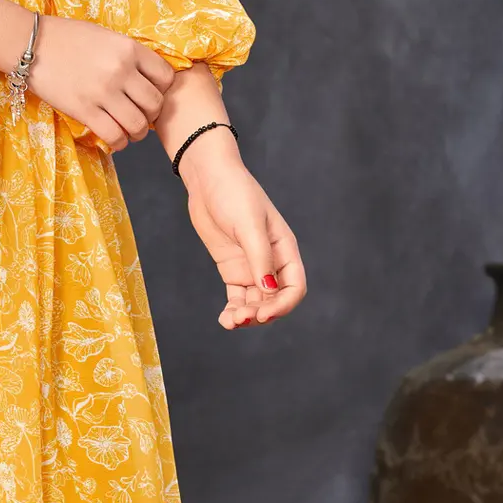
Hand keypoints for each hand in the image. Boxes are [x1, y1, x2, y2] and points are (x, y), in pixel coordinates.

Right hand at [25, 13, 174, 149]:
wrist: (31, 45)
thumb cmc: (67, 37)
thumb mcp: (106, 36)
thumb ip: (128, 54)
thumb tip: (146, 76)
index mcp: (129, 48)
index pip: (165, 76)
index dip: (162, 89)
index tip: (151, 93)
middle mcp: (121, 71)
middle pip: (155, 104)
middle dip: (151, 114)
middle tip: (141, 114)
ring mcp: (104, 92)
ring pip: (138, 125)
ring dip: (137, 132)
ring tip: (129, 131)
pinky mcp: (85, 111)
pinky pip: (114, 135)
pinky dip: (119, 142)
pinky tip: (115, 138)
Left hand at [177, 132, 306, 328]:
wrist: (208, 180)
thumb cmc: (234, 194)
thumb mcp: (249, 225)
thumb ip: (259, 258)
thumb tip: (269, 291)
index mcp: (285, 250)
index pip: (294, 287)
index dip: (283, 305)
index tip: (263, 313)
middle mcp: (271, 261)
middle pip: (274, 300)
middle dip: (261, 314)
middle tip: (240, 319)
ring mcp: (251, 266)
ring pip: (255, 302)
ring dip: (246, 315)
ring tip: (229, 322)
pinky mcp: (232, 268)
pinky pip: (238, 297)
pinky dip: (233, 310)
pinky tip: (225, 319)